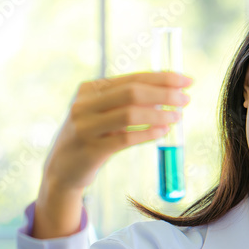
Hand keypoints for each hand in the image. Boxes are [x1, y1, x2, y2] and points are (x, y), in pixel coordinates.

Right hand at [41, 71, 192, 193]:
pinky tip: (163, 132)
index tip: (186, 80)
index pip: (131, 78)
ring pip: (129, 114)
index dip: (162, 78)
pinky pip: (125, 139)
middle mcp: (84, 105)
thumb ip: (126, 102)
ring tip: (177, 117)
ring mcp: (85, 127)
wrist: (62, 170)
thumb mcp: (101, 114)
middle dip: (164, 93)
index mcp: (89, 89)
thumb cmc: (90, 138)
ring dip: (158, 114)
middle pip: (132, 92)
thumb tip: (167, 94)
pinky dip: (147, 134)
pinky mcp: (90, 149)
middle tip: (186, 99)